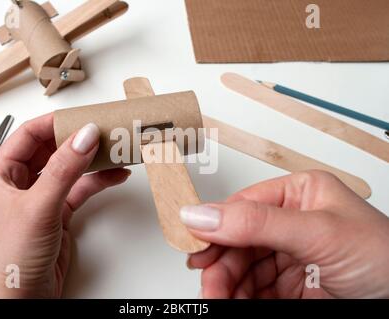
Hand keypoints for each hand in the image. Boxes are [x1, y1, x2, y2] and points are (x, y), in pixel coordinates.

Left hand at [0, 113, 129, 297]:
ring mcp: (42, 197)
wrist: (21, 299)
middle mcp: (21, 182)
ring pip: (71, 169)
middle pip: (53, 150)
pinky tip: (116, 175)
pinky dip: (99, 181)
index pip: (30, 135)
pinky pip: (81, 189)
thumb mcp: (38, 206)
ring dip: (93, 160)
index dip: (57, 123)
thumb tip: (84, 136)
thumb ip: (64, 169)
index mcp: (2, 173)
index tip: (84, 117)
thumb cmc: (11, 257)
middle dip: (79, 140)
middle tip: (105, 130)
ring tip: (116, 149)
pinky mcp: (59, 213)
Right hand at [180, 171, 388, 298]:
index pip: (242, 206)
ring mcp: (289, 256)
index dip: (214, 226)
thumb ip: (256, 223)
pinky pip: (254, 289)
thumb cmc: (387, 259)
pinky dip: (240, 298)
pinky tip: (235, 302)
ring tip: (220, 299)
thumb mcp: (318, 233)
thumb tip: (201, 214)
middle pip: (237, 241)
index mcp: (298, 195)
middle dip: (221, 264)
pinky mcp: (291, 286)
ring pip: (242, 268)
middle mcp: (291, 222)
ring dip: (227, 286)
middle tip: (209, 285)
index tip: (193, 247)